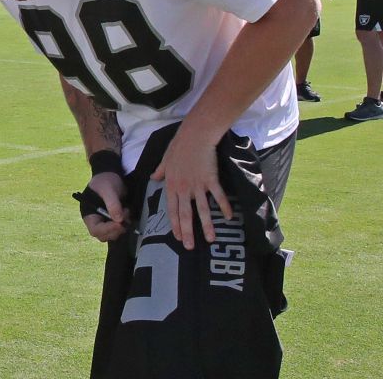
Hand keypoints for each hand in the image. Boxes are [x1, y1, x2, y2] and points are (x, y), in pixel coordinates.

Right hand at [80, 171, 127, 241]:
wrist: (111, 175)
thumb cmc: (105, 180)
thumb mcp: (108, 189)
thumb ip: (112, 204)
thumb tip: (119, 220)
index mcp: (89, 214)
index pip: (95, 229)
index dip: (107, 229)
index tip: (119, 224)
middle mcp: (96, 220)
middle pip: (103, 235)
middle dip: (115, 230)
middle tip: (124, 221)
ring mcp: (105, 221)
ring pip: (113, 234)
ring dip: (121, 227)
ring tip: (126, 211)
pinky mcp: (114, 220)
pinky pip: (119, 228)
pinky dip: (125, 224)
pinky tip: (128, 213)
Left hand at [151, 128, 230, 249]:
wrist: (195, 136)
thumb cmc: (179, 146)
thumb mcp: (165, 160)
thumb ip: (160, 171)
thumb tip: (153, 177)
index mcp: (171, 185)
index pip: (172, 210)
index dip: (175, 225)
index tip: (178, 237)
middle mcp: (183, 188)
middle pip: (185, 214)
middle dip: (188, 232)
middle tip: (190, 247)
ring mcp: (197, 185)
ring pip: (202, 209)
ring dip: (206, 225)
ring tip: (210, 239)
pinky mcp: (211, 179)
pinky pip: (218, 196)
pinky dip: (224, 206)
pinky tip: (228, 218)